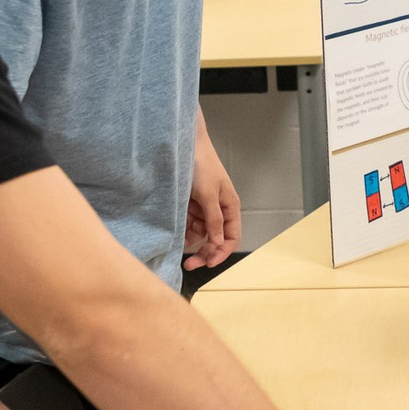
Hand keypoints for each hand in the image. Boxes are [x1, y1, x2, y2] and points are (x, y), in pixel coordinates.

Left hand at [184, 142, 241, 271]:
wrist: (183, 145)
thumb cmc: (201, 165)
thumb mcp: (208, 194)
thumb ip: (214, 220)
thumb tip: (218, 242)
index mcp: (229, 206)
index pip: (231, 237)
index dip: (221, 252)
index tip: (208, 264)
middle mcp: (218, 209)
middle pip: (215, 239)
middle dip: (204, 252)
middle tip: (189, 264)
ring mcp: (203, 208)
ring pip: (200, 233)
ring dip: (191, 240)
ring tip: (180, 239)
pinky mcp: (190, 204)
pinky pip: (188, 224)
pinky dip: (183, 229)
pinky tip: (177, 230)